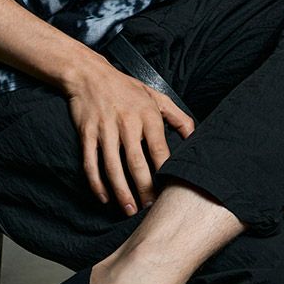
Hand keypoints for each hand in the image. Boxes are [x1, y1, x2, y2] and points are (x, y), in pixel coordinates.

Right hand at [62, 54, 195, 214]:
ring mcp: (105, 129)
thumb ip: (178, 117)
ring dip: (121, 192)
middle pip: (136, 163)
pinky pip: (91, 163)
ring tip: (129, 209)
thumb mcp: (156, 96)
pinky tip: (104, 197)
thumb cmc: (126, 88)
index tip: (170, 190)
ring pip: (112, 167)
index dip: (165, 172)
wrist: (90, 74)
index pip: (160, 149)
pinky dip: (96, 183)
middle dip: (144, 189)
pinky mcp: (87, 133)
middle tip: (149, 207)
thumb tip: (196, 137)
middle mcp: (127, 122)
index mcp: (147, 115)